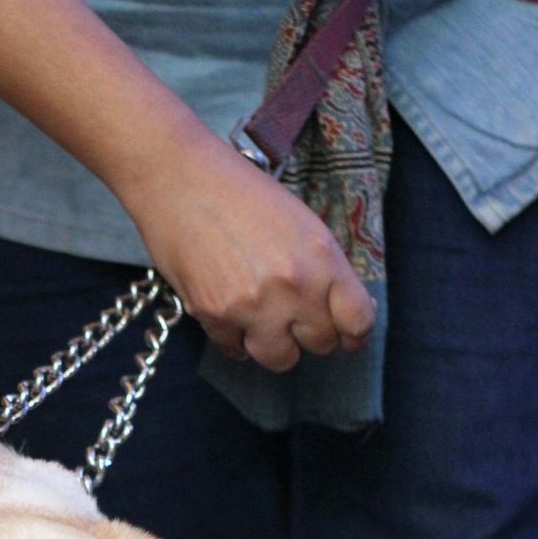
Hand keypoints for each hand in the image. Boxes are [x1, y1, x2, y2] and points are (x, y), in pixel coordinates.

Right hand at [122, 116, 375, 372]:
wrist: (179, 179)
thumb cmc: (242, 192)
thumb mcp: (301, 223)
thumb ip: (324, 267)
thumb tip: (339, 307)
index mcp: (321, 258)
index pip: (357, 319)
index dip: (355, 334)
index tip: (347, 337)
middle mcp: (293, 287)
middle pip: (321, 343)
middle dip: (311, 336)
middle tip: (296, 321)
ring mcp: (252, 305)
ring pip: (280, 359)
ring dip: (276, 347)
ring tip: (264, 327)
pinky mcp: (214, 315)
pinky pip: (236, 350)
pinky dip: (236, 340)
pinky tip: (232, 318)